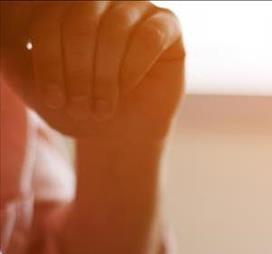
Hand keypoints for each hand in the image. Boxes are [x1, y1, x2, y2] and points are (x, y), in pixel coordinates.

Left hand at [0, 1, 183, 141]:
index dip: (49, 61)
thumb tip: (4, 39)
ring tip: (103, 107)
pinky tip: (129, 88)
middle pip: (81, 19)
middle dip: (79, 70)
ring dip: (106, 75)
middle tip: (82, 106)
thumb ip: (15, 60)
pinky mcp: (166, 27)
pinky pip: (149, 36)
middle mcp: (99, 0)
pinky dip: (135, 66)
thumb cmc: (80, 109)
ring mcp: (134, 8)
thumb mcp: (39, 89)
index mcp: (63, 7)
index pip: (49, 20)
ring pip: (115, 28)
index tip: (54, 99)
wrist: (122, 134)